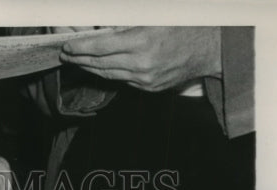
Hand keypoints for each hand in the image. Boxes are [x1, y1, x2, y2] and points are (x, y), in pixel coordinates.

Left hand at [60, 26, 221, 91]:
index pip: (100, 47)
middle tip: (67, 54)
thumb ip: (124, 22)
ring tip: (78, 61)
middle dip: (80, 59)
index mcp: (142, 41)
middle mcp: (142, 63)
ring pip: (109, 74)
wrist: (210, 47)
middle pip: (100, 64)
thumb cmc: (183, 23)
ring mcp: (145, 79)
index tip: (67, 47)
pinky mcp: (149, 87)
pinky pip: (122, 80)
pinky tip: (100, 67)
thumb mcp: (153, 14)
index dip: (81, 48)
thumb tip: (98, 27)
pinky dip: (109, 73)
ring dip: (91, 68)